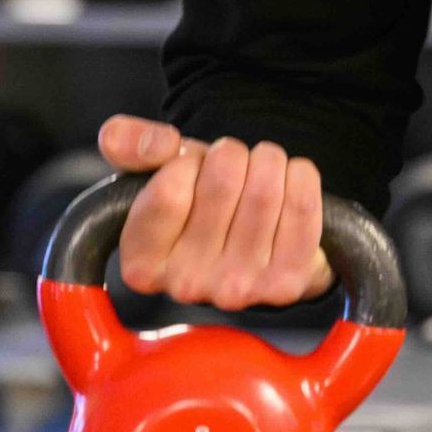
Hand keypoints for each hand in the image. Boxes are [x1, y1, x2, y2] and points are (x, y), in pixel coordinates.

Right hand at [96, 116, 331, 305]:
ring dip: (268, 162)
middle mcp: (186, 285)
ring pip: (264, 190)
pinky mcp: (285, 285)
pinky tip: (291, 181)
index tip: (193, 166)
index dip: (188, 161)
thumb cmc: (201, 204)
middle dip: (232, 154)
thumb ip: (130, 145)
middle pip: (222, 181)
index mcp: (142, 263)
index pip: (169, 191)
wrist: (259, 245)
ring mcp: (238, 289)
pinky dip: (301, 177)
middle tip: (234, 164)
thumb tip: (146, 142)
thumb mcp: (156, 170)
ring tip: (261, 171)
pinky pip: (301, 207)